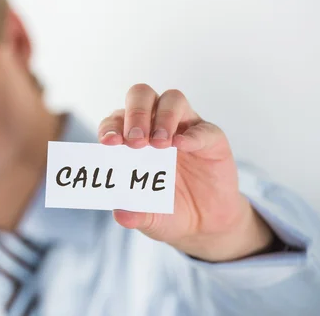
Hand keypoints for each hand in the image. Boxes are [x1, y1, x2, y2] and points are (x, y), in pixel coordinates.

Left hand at [98, 84, 273, 261]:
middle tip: (135, 141)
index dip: (110, 127)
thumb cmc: (167, 210)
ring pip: (172, 99)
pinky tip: (182, 146)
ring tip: (160, 145)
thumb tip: (119, 213)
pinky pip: (202, 127)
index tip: (109, 143)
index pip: (115, 120)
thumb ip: (134, 214)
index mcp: (131, 137)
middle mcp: (155, 125)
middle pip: (142, 96)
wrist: (204, 223)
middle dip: (136, 113)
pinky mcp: (211, 138)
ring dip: (163, 117)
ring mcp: (184, 127)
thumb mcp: (149, 218)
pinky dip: (192, 135)